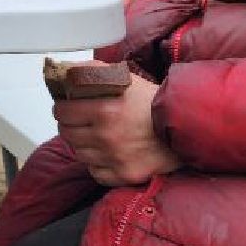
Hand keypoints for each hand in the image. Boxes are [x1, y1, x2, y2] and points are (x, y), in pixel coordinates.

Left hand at [55, 73, 181, 186]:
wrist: (184, 126)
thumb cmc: (152, 101)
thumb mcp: (124, 78)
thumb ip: (93, 71)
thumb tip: (67, 70)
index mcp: (104, 110)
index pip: (62, 112)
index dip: (61, 108)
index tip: (66, 107)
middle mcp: (106, 137)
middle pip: (67, 134)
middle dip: (70, 125)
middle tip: (79, 121)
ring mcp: (115, 159)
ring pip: (79, 154)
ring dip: (83, 145)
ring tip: (94, 136)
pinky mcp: (124, 175)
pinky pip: (96, 172)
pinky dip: (97, 164)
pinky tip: (106, 153)